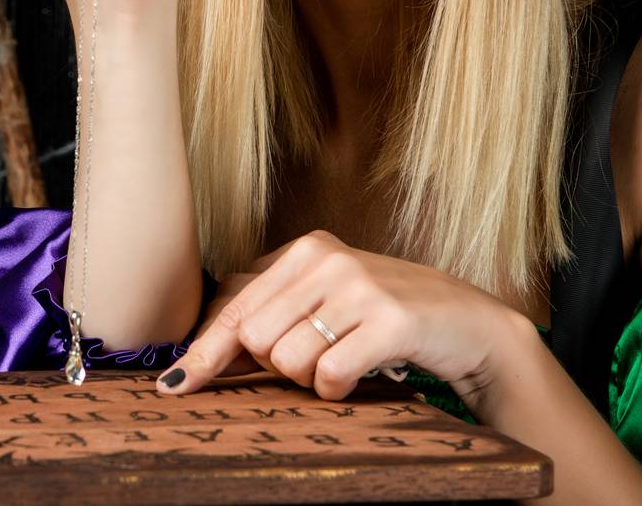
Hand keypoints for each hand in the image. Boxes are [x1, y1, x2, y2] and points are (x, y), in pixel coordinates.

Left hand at [159, 231, 522, 406]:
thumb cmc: (384, 315)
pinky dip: (338, 390)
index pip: (235, 307)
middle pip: (255, 340)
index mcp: (304, 250)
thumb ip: (271, 312)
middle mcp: (326, 259)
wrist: (466, 322)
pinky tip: (360, 375)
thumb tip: (202, 356)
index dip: (203, 352)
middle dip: (278, 366)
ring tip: (344, 360)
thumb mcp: (325, 299)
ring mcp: (358, 286)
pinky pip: (329, 375)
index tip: (175, 385)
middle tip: (320, 357)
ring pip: (287, 361)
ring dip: (311, 379)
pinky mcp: (388, 320)